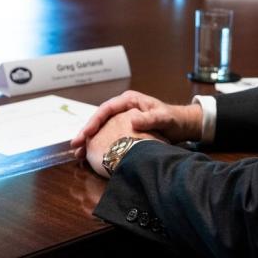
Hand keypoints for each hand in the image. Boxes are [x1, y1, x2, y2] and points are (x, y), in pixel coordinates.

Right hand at [71, 91, 202, 159]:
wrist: (181, 126)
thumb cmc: (173, 119)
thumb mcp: (164, 118)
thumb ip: (150, 118)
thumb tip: (133, 121)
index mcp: (128, 100)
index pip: (105, 109)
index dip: (94, 121)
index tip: (86, 134)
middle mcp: (123, 109)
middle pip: (99, 120)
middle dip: (86, 133)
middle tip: (75, 146)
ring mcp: (122, 119)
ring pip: (101, 129)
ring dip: (90, 141)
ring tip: (78, 154)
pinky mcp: (124, 130)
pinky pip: (107, 136)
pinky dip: (98, 146)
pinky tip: (91, 157)